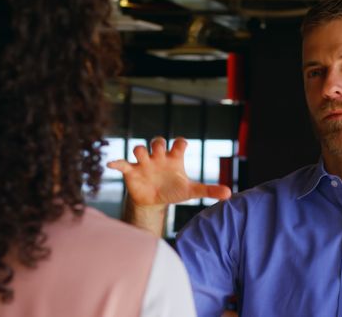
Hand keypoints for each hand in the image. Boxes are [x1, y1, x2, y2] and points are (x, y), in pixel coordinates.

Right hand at [107, 137, 231, 207]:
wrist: (154, 200)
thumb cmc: (173, 190)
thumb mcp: (191, 191)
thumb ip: (209, 190)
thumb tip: (230, 194)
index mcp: (174, 158)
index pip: (178, 143)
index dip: (180, 143)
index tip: (182, 146)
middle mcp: (158, 157)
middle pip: (157, 142)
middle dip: (158, 144)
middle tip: (160, 151)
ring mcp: (144, 163)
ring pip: (140, 149)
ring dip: (140, 150)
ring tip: (141, 155)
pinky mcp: (131, 172)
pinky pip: (122, 164)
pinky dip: (117, 163)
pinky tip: (112, 164)